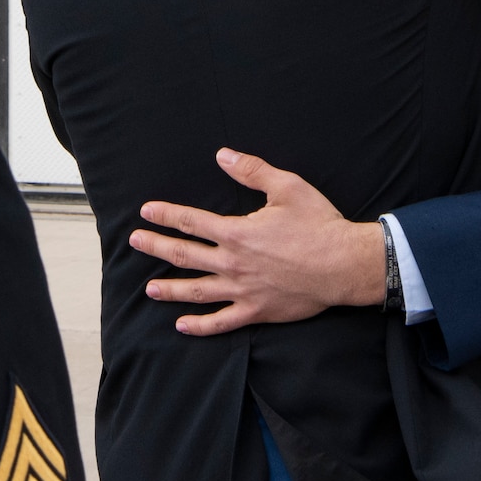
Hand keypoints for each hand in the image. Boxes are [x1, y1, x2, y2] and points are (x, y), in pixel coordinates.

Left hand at [128, 149, 386, 335]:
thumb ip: (252, 170)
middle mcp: (233, 263)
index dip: (166, 215)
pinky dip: (200, 325)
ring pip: (197, 291)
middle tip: (135, 243)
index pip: (191, 222)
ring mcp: (243, 290)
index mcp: (237, 232)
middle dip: (156, 247)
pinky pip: (222, 321)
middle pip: (184, 255)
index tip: (146, 212)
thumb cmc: (319, 225)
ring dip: (170, 289)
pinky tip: (183, 324)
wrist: (345, 266)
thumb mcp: (287, 187)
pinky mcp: (257, 311)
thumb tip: (223, 154)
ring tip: (150, 289)